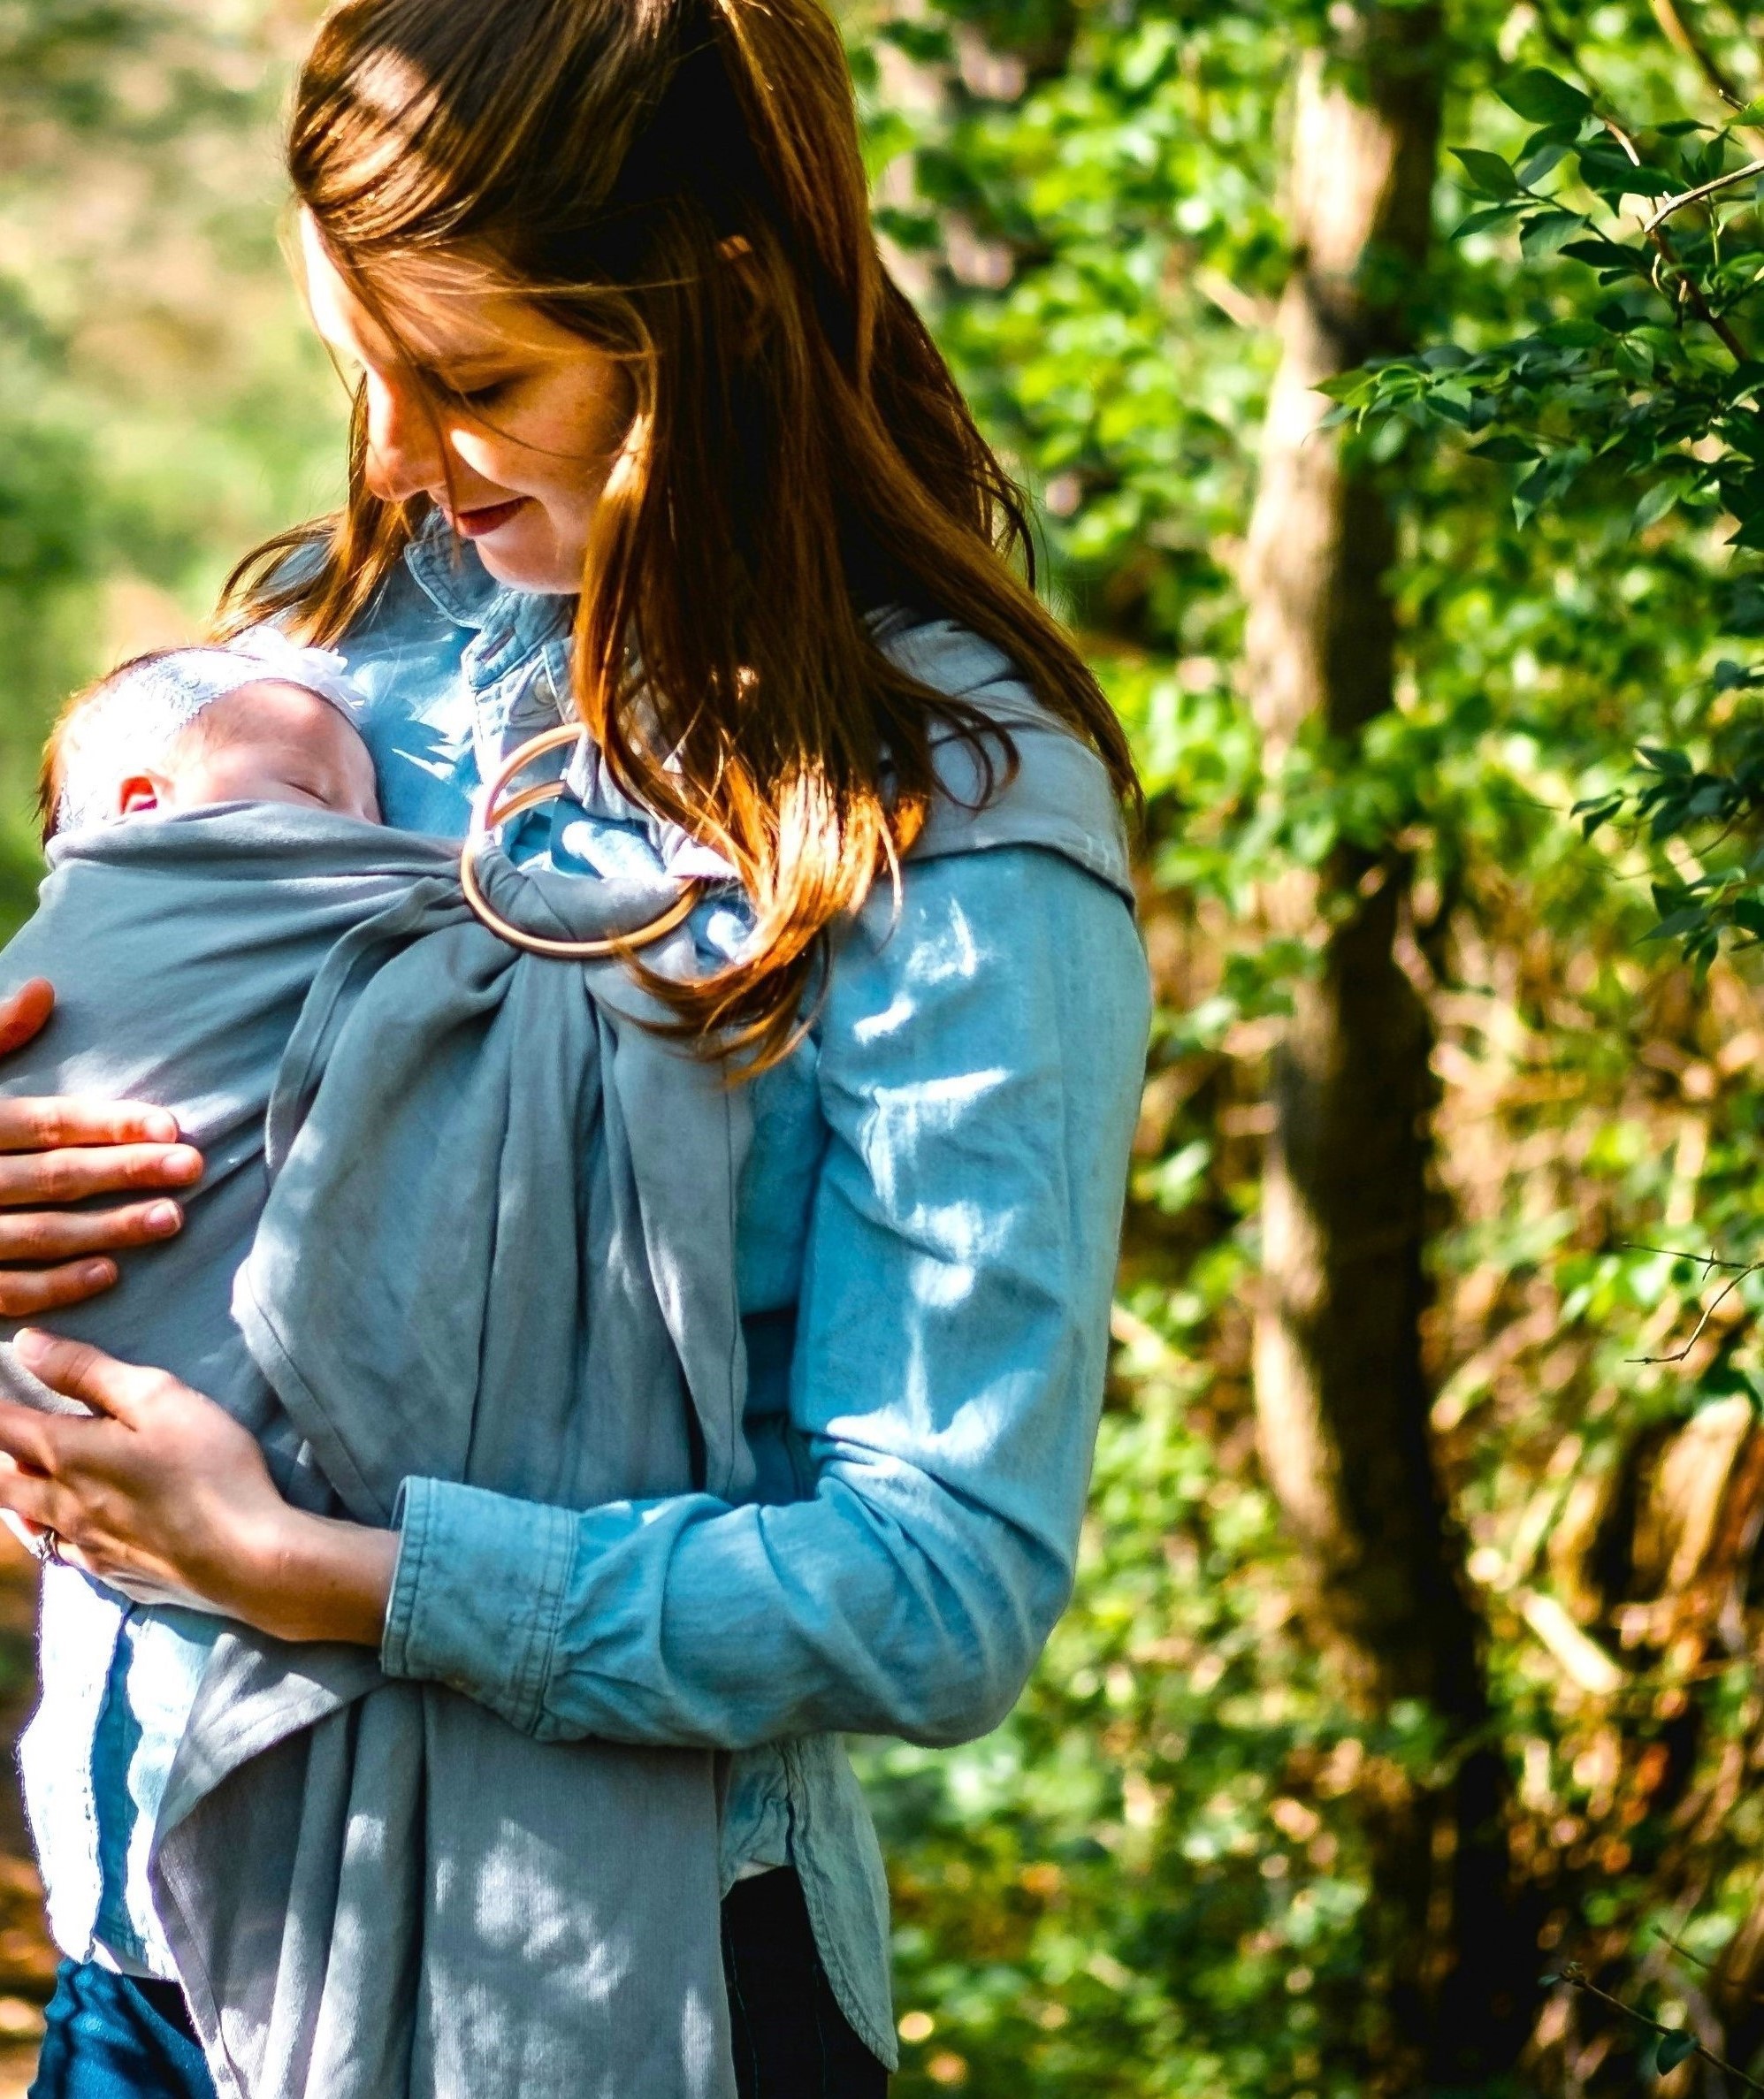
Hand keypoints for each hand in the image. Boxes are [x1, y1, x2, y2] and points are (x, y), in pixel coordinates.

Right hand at [0, 981, 204, 1314]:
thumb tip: (43, 988)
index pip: (45, 1123)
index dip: (108, 1124)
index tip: (171, 1125)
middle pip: (53, 1177)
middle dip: (126, 1171)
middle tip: (192, 1168)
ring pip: (38, 1235)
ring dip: (107, 1230)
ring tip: (171, 1219)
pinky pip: (6, 1289)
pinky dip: (56, 1286)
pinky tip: (110, 1273)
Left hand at [0, 1330, 398, 1645]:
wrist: (245, 1557)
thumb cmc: (207, 1466)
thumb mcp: (157, 1399)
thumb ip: (88, 1370)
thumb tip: (26, 1345)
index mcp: (66, 1454)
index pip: (0, 1424)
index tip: (2, 1383)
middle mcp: (61, 1504)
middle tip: (15, 1431)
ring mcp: (84, 1543)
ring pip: (23, 1519)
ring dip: (16, 1493)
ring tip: (24, 1474)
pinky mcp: (110, 1571)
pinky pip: (57, 1550)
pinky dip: (47, 1530)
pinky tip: (64, 1526)